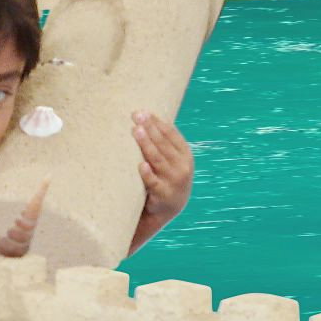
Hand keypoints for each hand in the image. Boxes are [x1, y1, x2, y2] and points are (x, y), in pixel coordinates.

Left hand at [133, 110, 192, 224]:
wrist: (168, 208)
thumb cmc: (165, 176)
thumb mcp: (171, 159)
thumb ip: (163, 142)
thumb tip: (144, 115)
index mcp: (185, 155)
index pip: (171, 134)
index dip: (157, 122)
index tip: (143, 112)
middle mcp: (182, 167)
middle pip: (163, 144)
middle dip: (150, 128)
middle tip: (136, 116)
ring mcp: (173, 182)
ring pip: (158, 160)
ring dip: (146, 144)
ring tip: (135, 131)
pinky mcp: (162, 195)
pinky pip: (153, 183)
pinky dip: (148, 174)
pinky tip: (141, 165)